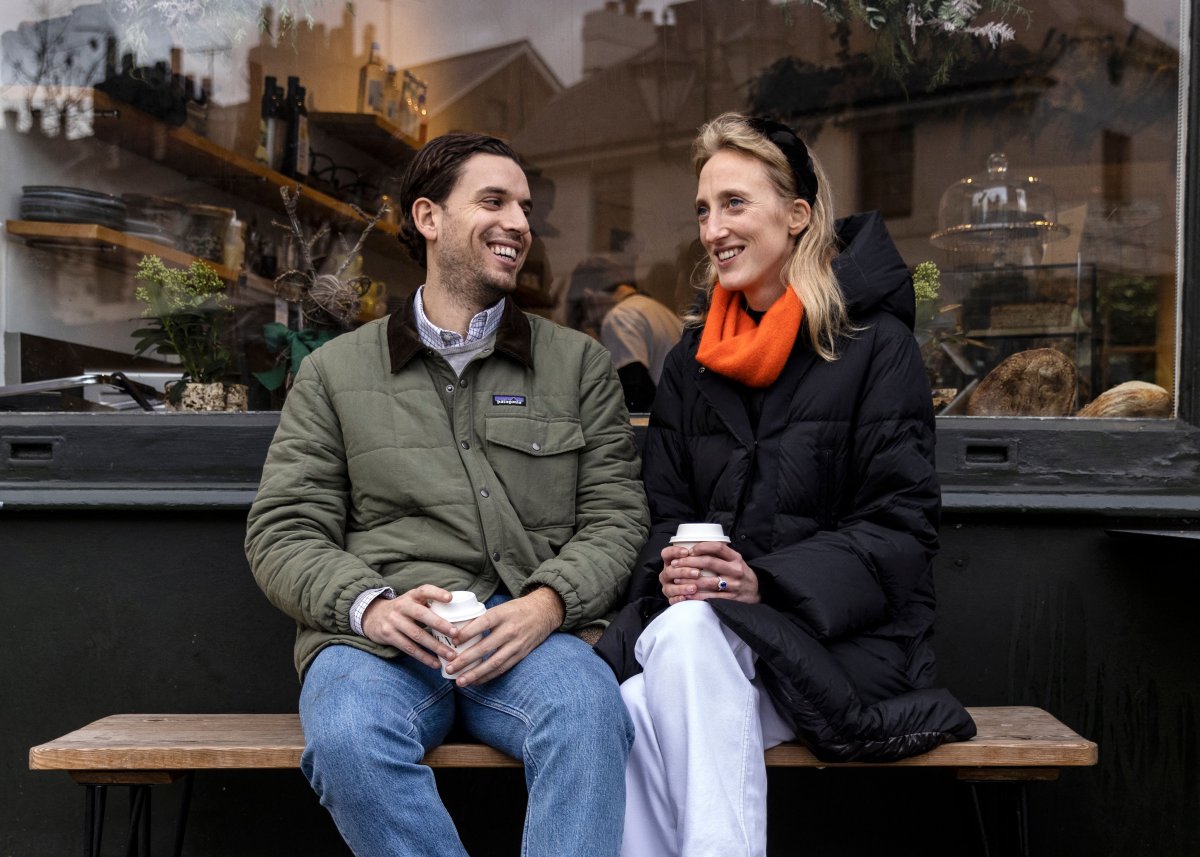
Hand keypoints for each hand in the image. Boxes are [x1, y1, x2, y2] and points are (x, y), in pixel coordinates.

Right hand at [361, 584, 459, 670]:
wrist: (372, 616)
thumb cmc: (402, 610)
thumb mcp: (412, 601)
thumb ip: (429, 604)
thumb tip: (457, 611)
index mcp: (411, 596)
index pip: (424, 590)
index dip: (437, 593)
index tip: (450, 598)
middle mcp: (402, 606)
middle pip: (422, 615)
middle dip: (440, 624)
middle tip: (456, 634)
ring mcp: (394, 621)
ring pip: (417, 635)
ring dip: (435, 646)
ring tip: (451, 655)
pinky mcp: (389, 635)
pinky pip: (409, 648)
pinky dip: (424, 657)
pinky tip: (435, 663)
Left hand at [446, 586, 563, 686]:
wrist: (544, 612)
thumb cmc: (517, 609)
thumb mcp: (501, 607)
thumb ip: (483, 619)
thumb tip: (458, 631)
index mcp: (502, 614)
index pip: (482, 624)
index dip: (467, 633)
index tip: (453, 640)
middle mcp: (509, 630)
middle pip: (484, 647)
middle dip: (465, 659)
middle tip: (450, 667)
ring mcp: (516, 644)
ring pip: (493, 662)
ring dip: (475, 674)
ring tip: (460, 681)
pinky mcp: (521, 654)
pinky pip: (502, 668)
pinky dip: (488, 676)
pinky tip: (475, 681)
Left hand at [659, 542, 760, 605]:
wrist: (756, 591)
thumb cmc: (739, 573)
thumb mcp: (735, 560)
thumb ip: (721, 554)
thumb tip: (695, 545)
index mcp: (736, 558)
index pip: (718, 547)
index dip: (702, 547)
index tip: (689, 550)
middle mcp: (736, 570)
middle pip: (710, 562)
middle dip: (690, 562)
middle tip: (675, 564)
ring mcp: (734, 585)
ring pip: (708, 581)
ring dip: (690, 580)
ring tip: (677, 578)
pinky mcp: (731, 599)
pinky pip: (711, 597)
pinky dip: (697, 596)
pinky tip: (687, 594)